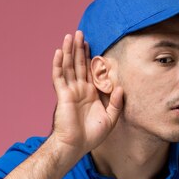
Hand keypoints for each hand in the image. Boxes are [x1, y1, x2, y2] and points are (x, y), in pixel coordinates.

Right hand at [50, 30, 123, 155]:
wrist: (75, 146)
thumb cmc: (91, 136)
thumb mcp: (110, 119)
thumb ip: (116, 103)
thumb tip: (120, 87)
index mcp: (90, 94)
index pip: (89, 71)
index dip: (89, 57)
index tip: (90, 44)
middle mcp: (79, 90)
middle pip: (78, 64)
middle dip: (78, 48)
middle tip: (79, 32)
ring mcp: (69, 91)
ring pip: (68, 66)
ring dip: (68, 51)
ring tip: (70, 36)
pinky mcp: (62, 95)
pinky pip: (59, 77)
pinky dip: (58, 64)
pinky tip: (58, 52)